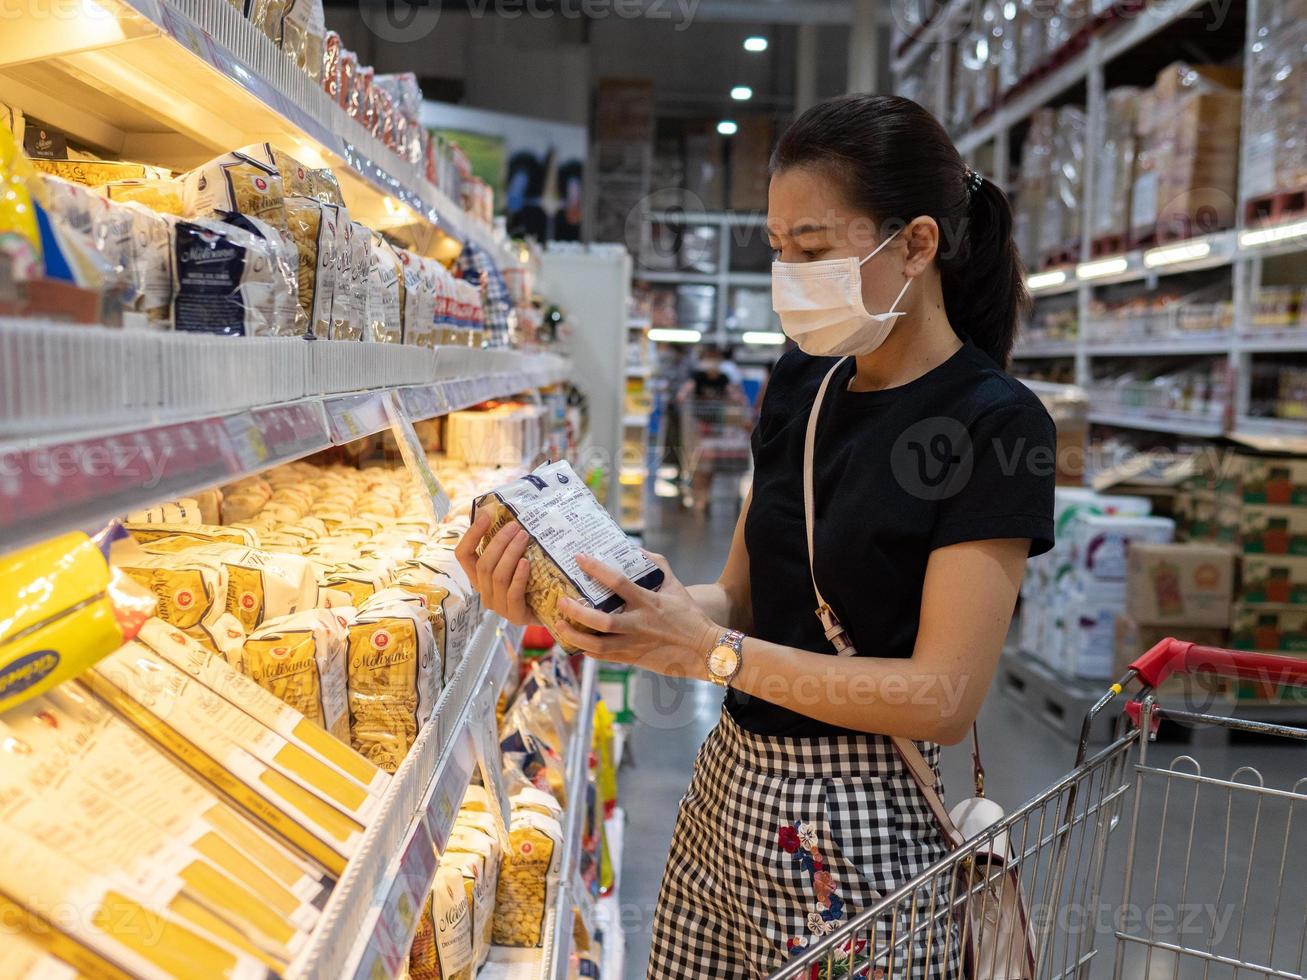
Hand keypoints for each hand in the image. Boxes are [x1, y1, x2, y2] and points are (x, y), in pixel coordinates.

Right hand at [454, 511, 540, 626]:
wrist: (552, 610)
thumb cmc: (532, 581)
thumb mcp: (515, 559)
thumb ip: (505, 544)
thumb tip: (497, 512)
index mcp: (478, 577)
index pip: (463, 555)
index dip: (471, 535)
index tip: (485, 516)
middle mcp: (484, 592)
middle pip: (483, 564)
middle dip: (499, 542)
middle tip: (516, 526)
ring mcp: (498, 606)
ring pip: (497, 576)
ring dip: (511, 554)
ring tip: (524, 537)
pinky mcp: (515, 615)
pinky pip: (513, 593)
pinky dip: (518, 576)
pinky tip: (526, 562)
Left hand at [554, 551, 720, 679]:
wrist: (703, 649)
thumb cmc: (689, 615)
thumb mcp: (675, 585)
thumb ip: (656, 564)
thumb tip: (635, 549)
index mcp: (649, 602)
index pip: (619, 583)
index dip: (597, 569)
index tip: (579, 558)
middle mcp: (639, 624)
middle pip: (603, 621)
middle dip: (578, 612)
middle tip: (561, 601)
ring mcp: (635, 644)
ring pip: (599, 645)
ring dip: (575, 636)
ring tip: (558, 625)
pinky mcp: (633, 659)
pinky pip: (605, 657)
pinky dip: (587, 650)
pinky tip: (575, 642)